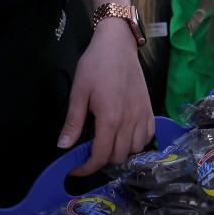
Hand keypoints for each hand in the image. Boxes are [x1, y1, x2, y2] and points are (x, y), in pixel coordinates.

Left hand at [58, 18, 153, 175]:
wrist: (118, 45)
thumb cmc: (95, 65)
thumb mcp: (78, 92)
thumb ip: (73, 122)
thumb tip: (63, 147)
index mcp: (110, 118)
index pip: (100, 155)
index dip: (87, 168)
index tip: (75, 169)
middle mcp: (129, 121)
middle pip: (118, 156)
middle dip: (102, 160)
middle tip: (88, 152)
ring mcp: (142, 115)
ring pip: (136, 150)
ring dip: (120, 153)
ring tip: (107, 144)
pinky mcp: (149, 109)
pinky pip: (149, 136)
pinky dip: (138, 142)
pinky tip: (126, 136)